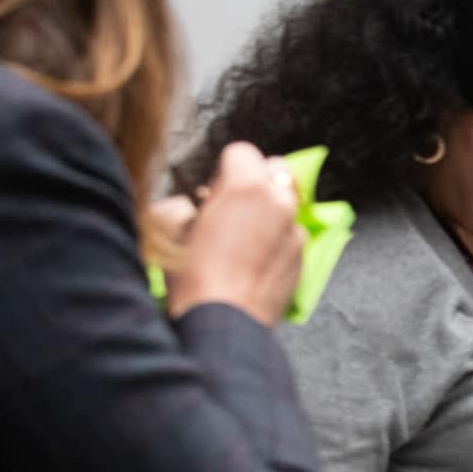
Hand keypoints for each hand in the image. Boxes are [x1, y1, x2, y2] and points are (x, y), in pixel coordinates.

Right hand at [162, 142, 303, 325]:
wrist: (222, 320)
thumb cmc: (190, 273)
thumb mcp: (170, 227)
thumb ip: (186, 203)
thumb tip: (194, 205)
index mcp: (245, 186)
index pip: (241, 151)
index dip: (223, 169)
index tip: (212, 191)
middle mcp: (278, 201)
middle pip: (274, 169)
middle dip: (254, 181)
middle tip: (230, 206)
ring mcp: (294, 229)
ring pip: (286, 201)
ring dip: (268, 208)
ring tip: (244, 234)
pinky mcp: (303, 256)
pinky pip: (292, 233)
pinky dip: (278, 237)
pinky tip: (255, 259)